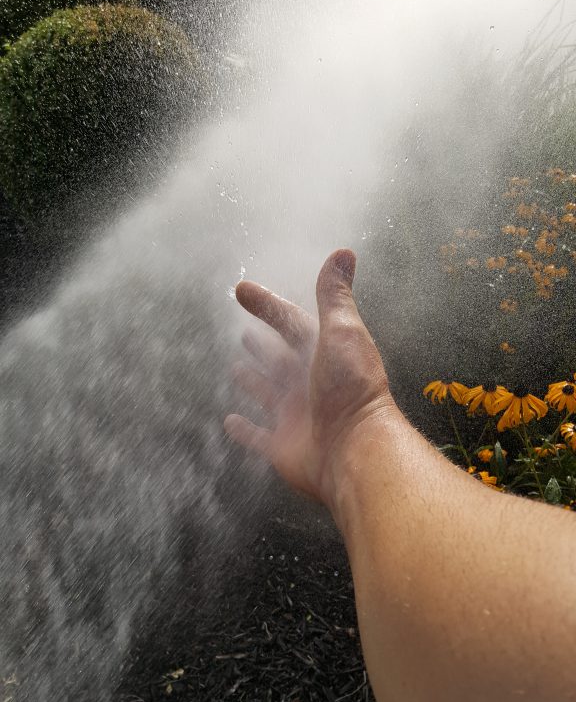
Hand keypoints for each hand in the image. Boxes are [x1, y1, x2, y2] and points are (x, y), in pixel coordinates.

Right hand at [224, 250, 395, 510]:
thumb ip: (334, 296)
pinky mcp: (283, 446)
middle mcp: (308, 383)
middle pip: (281, 358)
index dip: (266, 304)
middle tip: (245, 333)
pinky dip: (245, 431)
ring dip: (254, 380)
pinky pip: (258, 437)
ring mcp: (295, 415)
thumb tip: (344, 252)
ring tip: (237, 367)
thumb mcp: (342, 332)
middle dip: (264, 344)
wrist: (354, 449)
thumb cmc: (350, 389)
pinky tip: (230, 421)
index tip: (241, 288)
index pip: (290, 321)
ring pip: (269, 393)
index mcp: (322, 353)